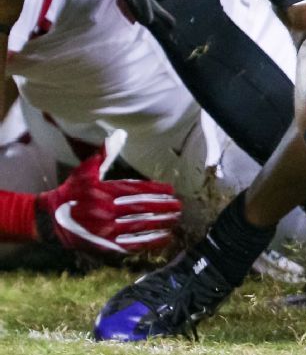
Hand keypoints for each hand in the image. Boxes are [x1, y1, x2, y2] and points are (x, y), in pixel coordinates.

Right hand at [34, 152, 181, 255]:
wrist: (51, 219)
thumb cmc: (72, 191)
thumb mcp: (86, 170)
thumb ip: (105, 154)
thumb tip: (118, 134)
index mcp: (105, 192)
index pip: (138, 190)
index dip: (157, 190)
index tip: (172, 190)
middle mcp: (108, 211)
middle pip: (142, 209)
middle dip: (164, 207)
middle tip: (179, 206)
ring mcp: (107, 230)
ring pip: (140, 227)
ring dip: (161, 224)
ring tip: (176, 220)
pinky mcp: (105, 245)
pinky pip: (132, 244)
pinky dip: (150, 242)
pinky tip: (165, 238)